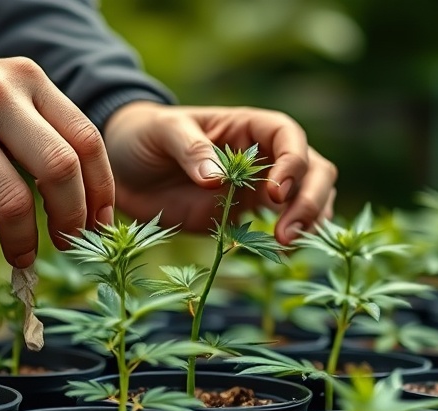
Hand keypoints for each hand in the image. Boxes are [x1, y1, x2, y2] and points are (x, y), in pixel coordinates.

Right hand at [0, 47, 114, 267]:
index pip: (86, 141)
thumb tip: (97, 211)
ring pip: (12, 204)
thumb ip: (51, 134)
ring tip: (24, 255)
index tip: (99, 225)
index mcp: (28, 80)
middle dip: (72, 219)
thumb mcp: (10, 96)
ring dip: (25, 243)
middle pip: (59, 170)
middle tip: (68, 243)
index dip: (101, 192)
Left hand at [102, 102, 336, 244]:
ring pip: (309, 198)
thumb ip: (190, 149)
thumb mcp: (162, 132)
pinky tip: (282, 255)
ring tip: (287, 245)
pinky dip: (293, 239)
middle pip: (313, 170)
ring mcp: (258, 189)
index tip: (275, 192)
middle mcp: (262, 157)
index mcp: (247, 128)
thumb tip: (217, 178)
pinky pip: (282, 226)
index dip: (293, 162)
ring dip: (309, 221)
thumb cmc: (144, 137)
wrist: (124, 170)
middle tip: (288, 232)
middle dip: (310, 199)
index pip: (288, 136)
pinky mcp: (245, 217)